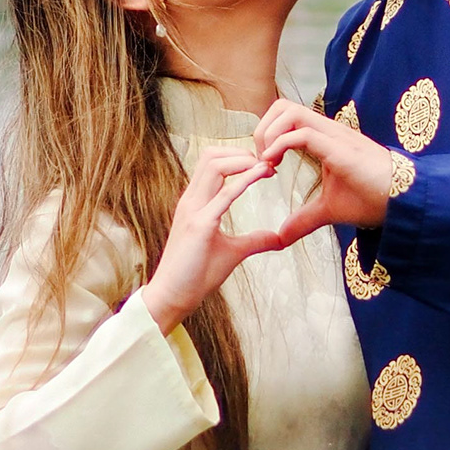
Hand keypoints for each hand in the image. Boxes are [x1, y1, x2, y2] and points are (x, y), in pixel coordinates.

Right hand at [141, 142, 277, 333]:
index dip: (237, 157)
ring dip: (242, 160)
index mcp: (195, 203)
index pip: (212, 163)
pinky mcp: (199, 226)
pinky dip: (245, 179)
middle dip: (240, 151)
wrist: (171, 297)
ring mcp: (193, 210)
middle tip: (266, 161)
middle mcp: (191, 201)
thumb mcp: (232, 253)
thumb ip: (254, 241)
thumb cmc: (195, 276)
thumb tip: (278, 238)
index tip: (262, 165)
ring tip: (265, 166)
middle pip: (211, 155)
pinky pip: (224, 194)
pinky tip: (261, 174)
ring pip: (214, 165)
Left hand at [247, 99, 396, 251]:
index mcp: (324, 139)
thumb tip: (281, 237)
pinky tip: (275, 165)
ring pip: (291, 111)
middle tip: (262, 160)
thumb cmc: (372, 199)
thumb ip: (304, 219)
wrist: (403, 202)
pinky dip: (281, 145)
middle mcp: (327, 131)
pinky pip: (304, 134)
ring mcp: (335, 137)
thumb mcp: (329, 209)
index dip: (268, 134)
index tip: (265, 165)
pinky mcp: (340, 149)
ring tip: (268, 162)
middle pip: (283, 106)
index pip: (287, 116)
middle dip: (263, 129)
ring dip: (270, 133)